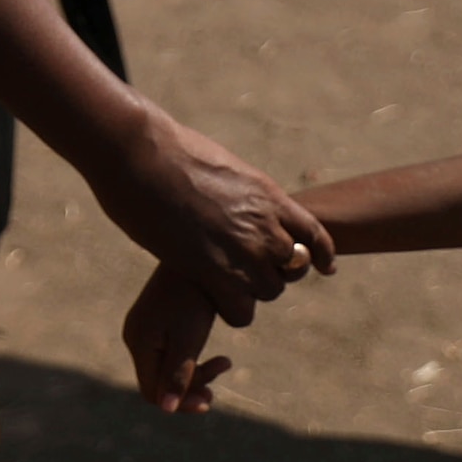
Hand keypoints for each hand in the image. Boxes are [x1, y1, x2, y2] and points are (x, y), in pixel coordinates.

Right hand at [92, 102, 335, 326]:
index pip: (314, 234)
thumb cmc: (163, 150)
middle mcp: (263, 223)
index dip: (320, 255)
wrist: (137, 151)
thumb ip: (237, 191)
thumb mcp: (219, 166)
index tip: (324, 267)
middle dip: (273, 271)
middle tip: (242, 268)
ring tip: (219, 279)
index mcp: (267, 194)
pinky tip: (210, 296)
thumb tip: (231, 198)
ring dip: (249, 290)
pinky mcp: (214, 270)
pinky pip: (242, 311)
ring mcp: (242, 247)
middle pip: (293, 267)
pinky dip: (231, 310)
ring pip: (269, 290)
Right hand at [125, 258, 233, 411]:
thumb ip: (176, 375)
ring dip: (197, 374)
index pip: (152, 392)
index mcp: (139, 343)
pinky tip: (220, 357)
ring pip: (168, 368)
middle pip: (159, 382)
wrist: (196, 257)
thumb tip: (166, 409)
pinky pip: (173, 353)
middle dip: (190, 389)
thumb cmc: (193, 299)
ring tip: (226, 364)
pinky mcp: (158, 322)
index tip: (209, 401)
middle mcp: (136, 338)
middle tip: (216, 393)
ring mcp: (146, 329)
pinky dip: (194, 359)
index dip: (179, 403)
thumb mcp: (188, 341)